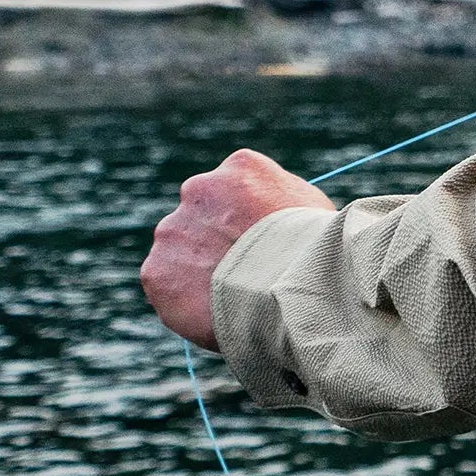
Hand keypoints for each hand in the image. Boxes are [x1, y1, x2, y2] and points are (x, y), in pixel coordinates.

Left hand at [142, 149, 335, 351]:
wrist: (295, 285)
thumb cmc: (318, 246)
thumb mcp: (310, 204)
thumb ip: (277, 199)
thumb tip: (266, 210)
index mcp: (241, 166)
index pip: (232, 189)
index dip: (247, 219)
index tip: (261, 241)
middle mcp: (198, 189)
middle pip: (201, 216)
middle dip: (217, 240)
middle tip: (246, 268)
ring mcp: (172, 230)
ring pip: (180, 249)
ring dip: (199, 267)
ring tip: (234, 293)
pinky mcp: (156, 271)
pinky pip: (167, 285)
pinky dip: (186, 298)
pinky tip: (217, 309)